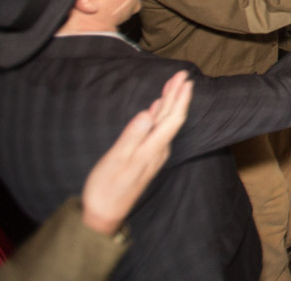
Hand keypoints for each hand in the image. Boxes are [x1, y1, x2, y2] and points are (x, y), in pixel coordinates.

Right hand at [81, 70, 192, 235]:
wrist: (104, 215)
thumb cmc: (106, 189)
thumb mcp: (116, 161)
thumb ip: (132, 137)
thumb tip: (146, 114)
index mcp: (153, 149)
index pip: (173, 119)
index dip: (180, 98)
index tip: (186, 80)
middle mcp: (157, 150)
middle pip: (171, 118)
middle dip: (177, 95)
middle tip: (182, 74)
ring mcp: (152, 154)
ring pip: (164, 123)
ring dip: (169, 103)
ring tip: (173, 85)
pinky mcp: (144, 157)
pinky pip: (156, 130)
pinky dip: (158, 116)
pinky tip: (156, 109)